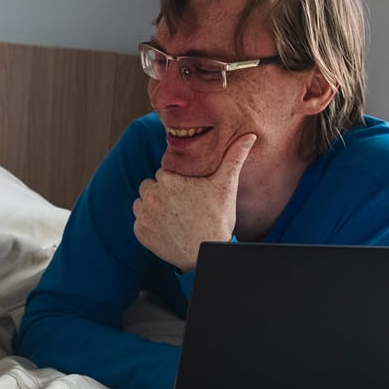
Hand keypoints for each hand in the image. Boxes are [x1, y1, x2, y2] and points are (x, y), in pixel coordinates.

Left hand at [132, 134, 255, 270]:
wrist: (207, 253)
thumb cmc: (217, 219)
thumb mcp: (226, 186)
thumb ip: (234, 158)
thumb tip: (249, 136)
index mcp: (167, 179)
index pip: (165, 173)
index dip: (177, 183)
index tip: (188, 194)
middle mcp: (151, 195)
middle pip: (151, 186)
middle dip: (163, 194)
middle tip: (182, 206)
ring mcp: (144, 215)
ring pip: (142, 203)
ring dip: (153, 207)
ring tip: (174, 217)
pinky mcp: (140, 232)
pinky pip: (139, 222)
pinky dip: (150, 225)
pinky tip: (167, 229)